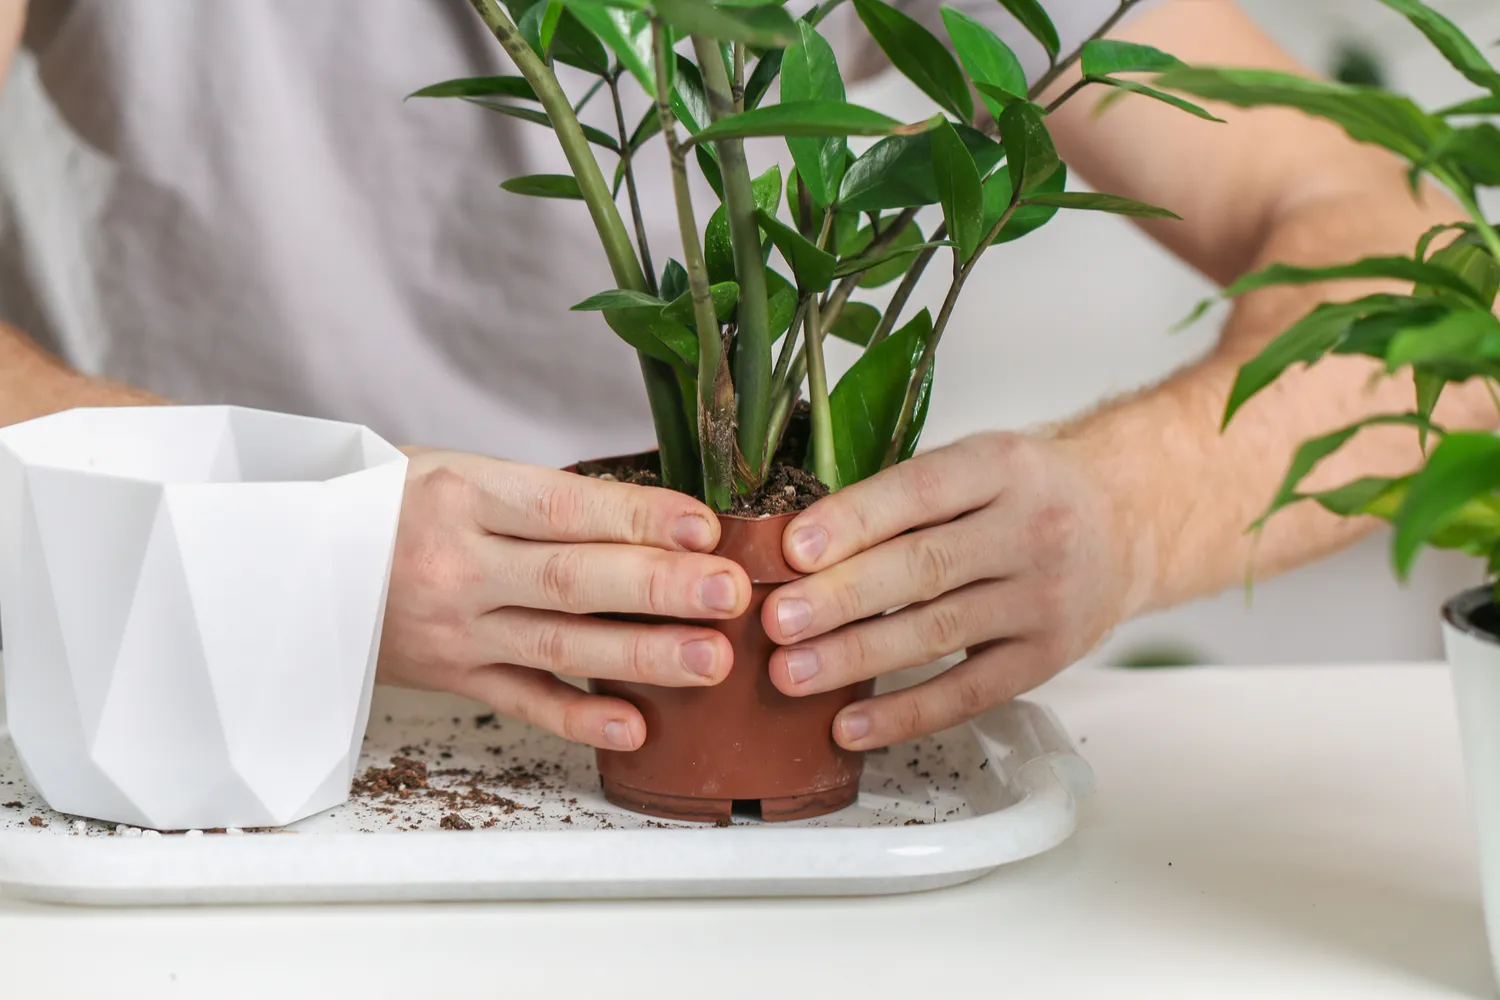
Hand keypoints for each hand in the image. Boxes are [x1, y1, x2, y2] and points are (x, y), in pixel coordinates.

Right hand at [378, 449, 750, 750]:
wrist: (293, 558)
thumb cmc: (390, 501)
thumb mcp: (456, 470)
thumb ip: (544, 498)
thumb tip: (656, 518)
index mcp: (459, 494)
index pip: (562, 507)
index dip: (637, 517)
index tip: (704, 527)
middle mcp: (455, 563)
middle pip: (569, 579)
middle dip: (658, 589)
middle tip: (730, 595)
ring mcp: (451, 628)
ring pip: (557, 645)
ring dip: (640, 656)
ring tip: (712, 660)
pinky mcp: (449, 676)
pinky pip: (520, 700)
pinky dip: (578, 717)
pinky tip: (637, 724)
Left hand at [762, 432, 1134, 749]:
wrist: (1126, 520)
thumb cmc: (1026, 491)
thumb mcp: (977, 462)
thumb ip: (902, 497)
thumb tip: (797, 546)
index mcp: (1001, 466)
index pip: (919, 493)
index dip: (852, 521)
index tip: (792, 549)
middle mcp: (1031, 529)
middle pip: (924, 568)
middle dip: (842, 597)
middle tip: (777, 620)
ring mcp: (1044, 598)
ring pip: (939, 632)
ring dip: (857, 657)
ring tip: (792, 672)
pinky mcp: (1047, 657)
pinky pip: (968, 692)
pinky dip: (906, 713)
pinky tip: (850, 724)